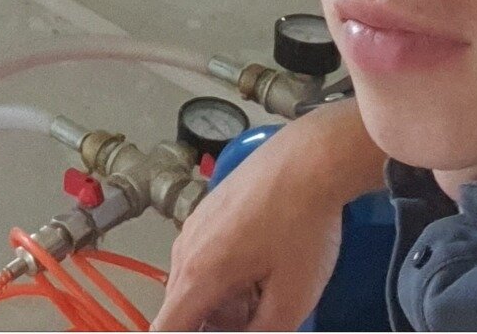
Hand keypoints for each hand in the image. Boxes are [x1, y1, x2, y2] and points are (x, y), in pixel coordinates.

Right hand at [151, 101, 384, 330]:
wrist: (311, 159)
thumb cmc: (303, 225)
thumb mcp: (292, 298)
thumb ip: (260, 333)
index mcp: (198, 275)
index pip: (165, 330)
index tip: (213, 332)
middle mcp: (186, 248)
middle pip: (184, 308)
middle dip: (216, 323)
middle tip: (257, 316)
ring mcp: (196, 223)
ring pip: (197, 281)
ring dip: (224, 300)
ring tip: (267, 290)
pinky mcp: (210, 209)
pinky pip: (206, 255)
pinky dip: (227, 272)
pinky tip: (264, 263)